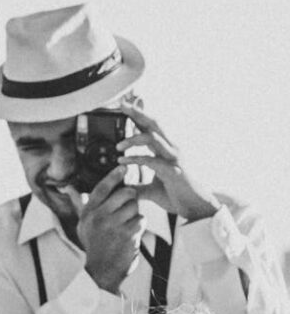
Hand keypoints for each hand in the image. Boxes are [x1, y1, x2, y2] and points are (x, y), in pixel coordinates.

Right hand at [75, 166, 144, 293]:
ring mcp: (114, 226)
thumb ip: (79, 203)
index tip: (124, 167)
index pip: (102, 188)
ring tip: (126, 224)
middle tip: (128, 206)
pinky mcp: (127, 235)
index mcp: (88, 212)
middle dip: (131, 197)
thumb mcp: (82, 223)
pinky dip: (139, 226)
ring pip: (135, 207)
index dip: (114, 176)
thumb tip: (67, 187)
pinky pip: (141, 220)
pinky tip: (131, 235)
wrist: (101, 271)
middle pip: (125, 193)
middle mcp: (99, 217)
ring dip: (135, 214)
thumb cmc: (93, 244)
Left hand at [116, 102, 220, 221]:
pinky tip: (123, 161)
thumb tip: (122, 187)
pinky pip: (152, 160)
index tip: (125, 105)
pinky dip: (136, 159)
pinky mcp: (173, 170)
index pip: (150, 128)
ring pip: (153, 138)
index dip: (139, 115)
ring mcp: (174, 158)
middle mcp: (171, 149)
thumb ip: (137, 185)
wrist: (196, 209)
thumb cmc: (176, 196)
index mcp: (165, 150)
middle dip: (137, 113)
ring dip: (133, 139)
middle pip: (154, 124)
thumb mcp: (151, 190)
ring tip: (117, 147)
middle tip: (122, 105)